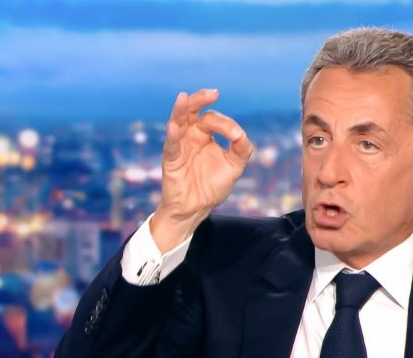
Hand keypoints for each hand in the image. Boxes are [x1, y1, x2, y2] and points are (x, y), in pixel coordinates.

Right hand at [151, 89, 252, 251]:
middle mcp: (190, 136)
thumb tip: (241, 135)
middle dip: (200, 99)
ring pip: (177, 122)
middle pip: (192, 111)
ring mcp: (179, 146)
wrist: (197, 209)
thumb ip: (241, 150)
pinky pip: (171, 146)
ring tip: (183, 98)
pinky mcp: (171, 160)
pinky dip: (172, 135)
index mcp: (205, 135)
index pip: (213, 120)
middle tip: (213, 93)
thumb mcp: (234, 167)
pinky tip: (175, 127)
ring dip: (180, 110)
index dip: (227, 125)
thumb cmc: (212, 186)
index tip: (236, 137)